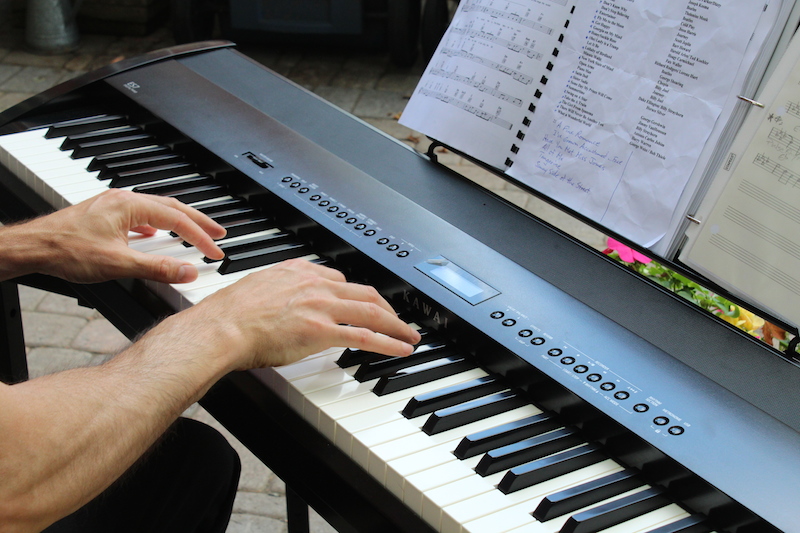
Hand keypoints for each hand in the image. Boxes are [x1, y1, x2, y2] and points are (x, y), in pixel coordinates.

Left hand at [24, 189, 226, 283]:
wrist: (32, 248)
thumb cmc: (66, 250)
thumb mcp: (118, 263)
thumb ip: (157, 268)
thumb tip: (188, 271)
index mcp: (130, 206)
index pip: (177, 220)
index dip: (200, 237)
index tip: (215, 251)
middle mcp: (123, 200)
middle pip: (172, 208)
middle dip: (198, 222)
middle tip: (219, 233)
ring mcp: (113, 206)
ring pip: (156, 210)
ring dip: (179, 222)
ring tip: (195, 232)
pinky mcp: (105, 215)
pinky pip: (140, 216)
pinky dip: (157, 224)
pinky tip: (155, 234)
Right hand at [176, 258, 421, 367]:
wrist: (221, 326)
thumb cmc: (230, 315)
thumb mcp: (258, 288)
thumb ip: (279, 292)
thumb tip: (283, 305)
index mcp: (299, 272)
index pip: (340, 280)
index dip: (357, 294)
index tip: (364, 303)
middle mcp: (314, 284)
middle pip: (364, 293)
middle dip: (386, 307)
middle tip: (397, 319)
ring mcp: (320, 306)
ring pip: (371, 312)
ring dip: (396, 325)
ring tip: (409, 336)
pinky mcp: (322, 330)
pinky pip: (364, 336)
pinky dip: (388, 343)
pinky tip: (400, 349)